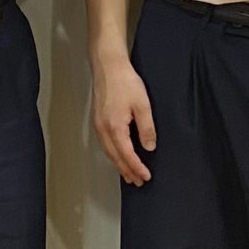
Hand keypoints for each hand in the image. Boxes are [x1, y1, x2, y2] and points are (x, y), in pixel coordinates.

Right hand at [92, 53, 156, 185]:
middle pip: (115, 157)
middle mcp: (103, 129)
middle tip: (138, 181)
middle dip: (127, 171)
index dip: (137, 168)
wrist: (108, 66)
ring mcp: (98, 125)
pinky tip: (119, 155)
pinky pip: (105, 144)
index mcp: (115, 127)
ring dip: (119, 165)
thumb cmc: (125, 82)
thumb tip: (149, 147)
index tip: (146, 176)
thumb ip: (147, 128)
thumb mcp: (142, 105)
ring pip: (108, 152)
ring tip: (129, 174)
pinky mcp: (98, 120)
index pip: (127, 155)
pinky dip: (113, 154)